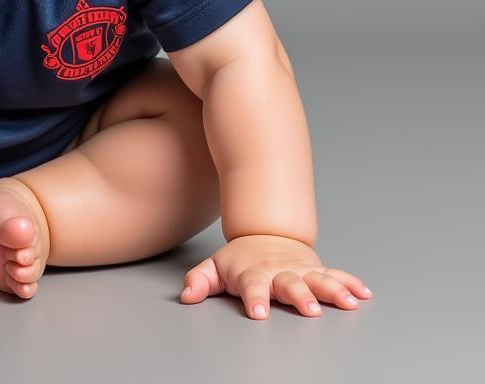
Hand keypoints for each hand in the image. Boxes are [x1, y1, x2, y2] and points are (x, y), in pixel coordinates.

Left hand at [180, 234, 372, 319]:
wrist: (265, 235)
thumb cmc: (241, 259)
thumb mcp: (215, 267)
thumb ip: (200, 281)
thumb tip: (186, 296)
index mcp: (255, 274)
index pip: (253, 286)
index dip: (255, 299)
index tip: (258, 312)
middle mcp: (280, 272)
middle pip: (291, 285)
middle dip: (300, 297)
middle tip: (309, 311)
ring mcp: (300, 271)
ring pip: (319, 280)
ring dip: (333, 291)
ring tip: (348, 303)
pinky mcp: (317, 271)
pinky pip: (337, 276)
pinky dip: (351, 284)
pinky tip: (364, 294)